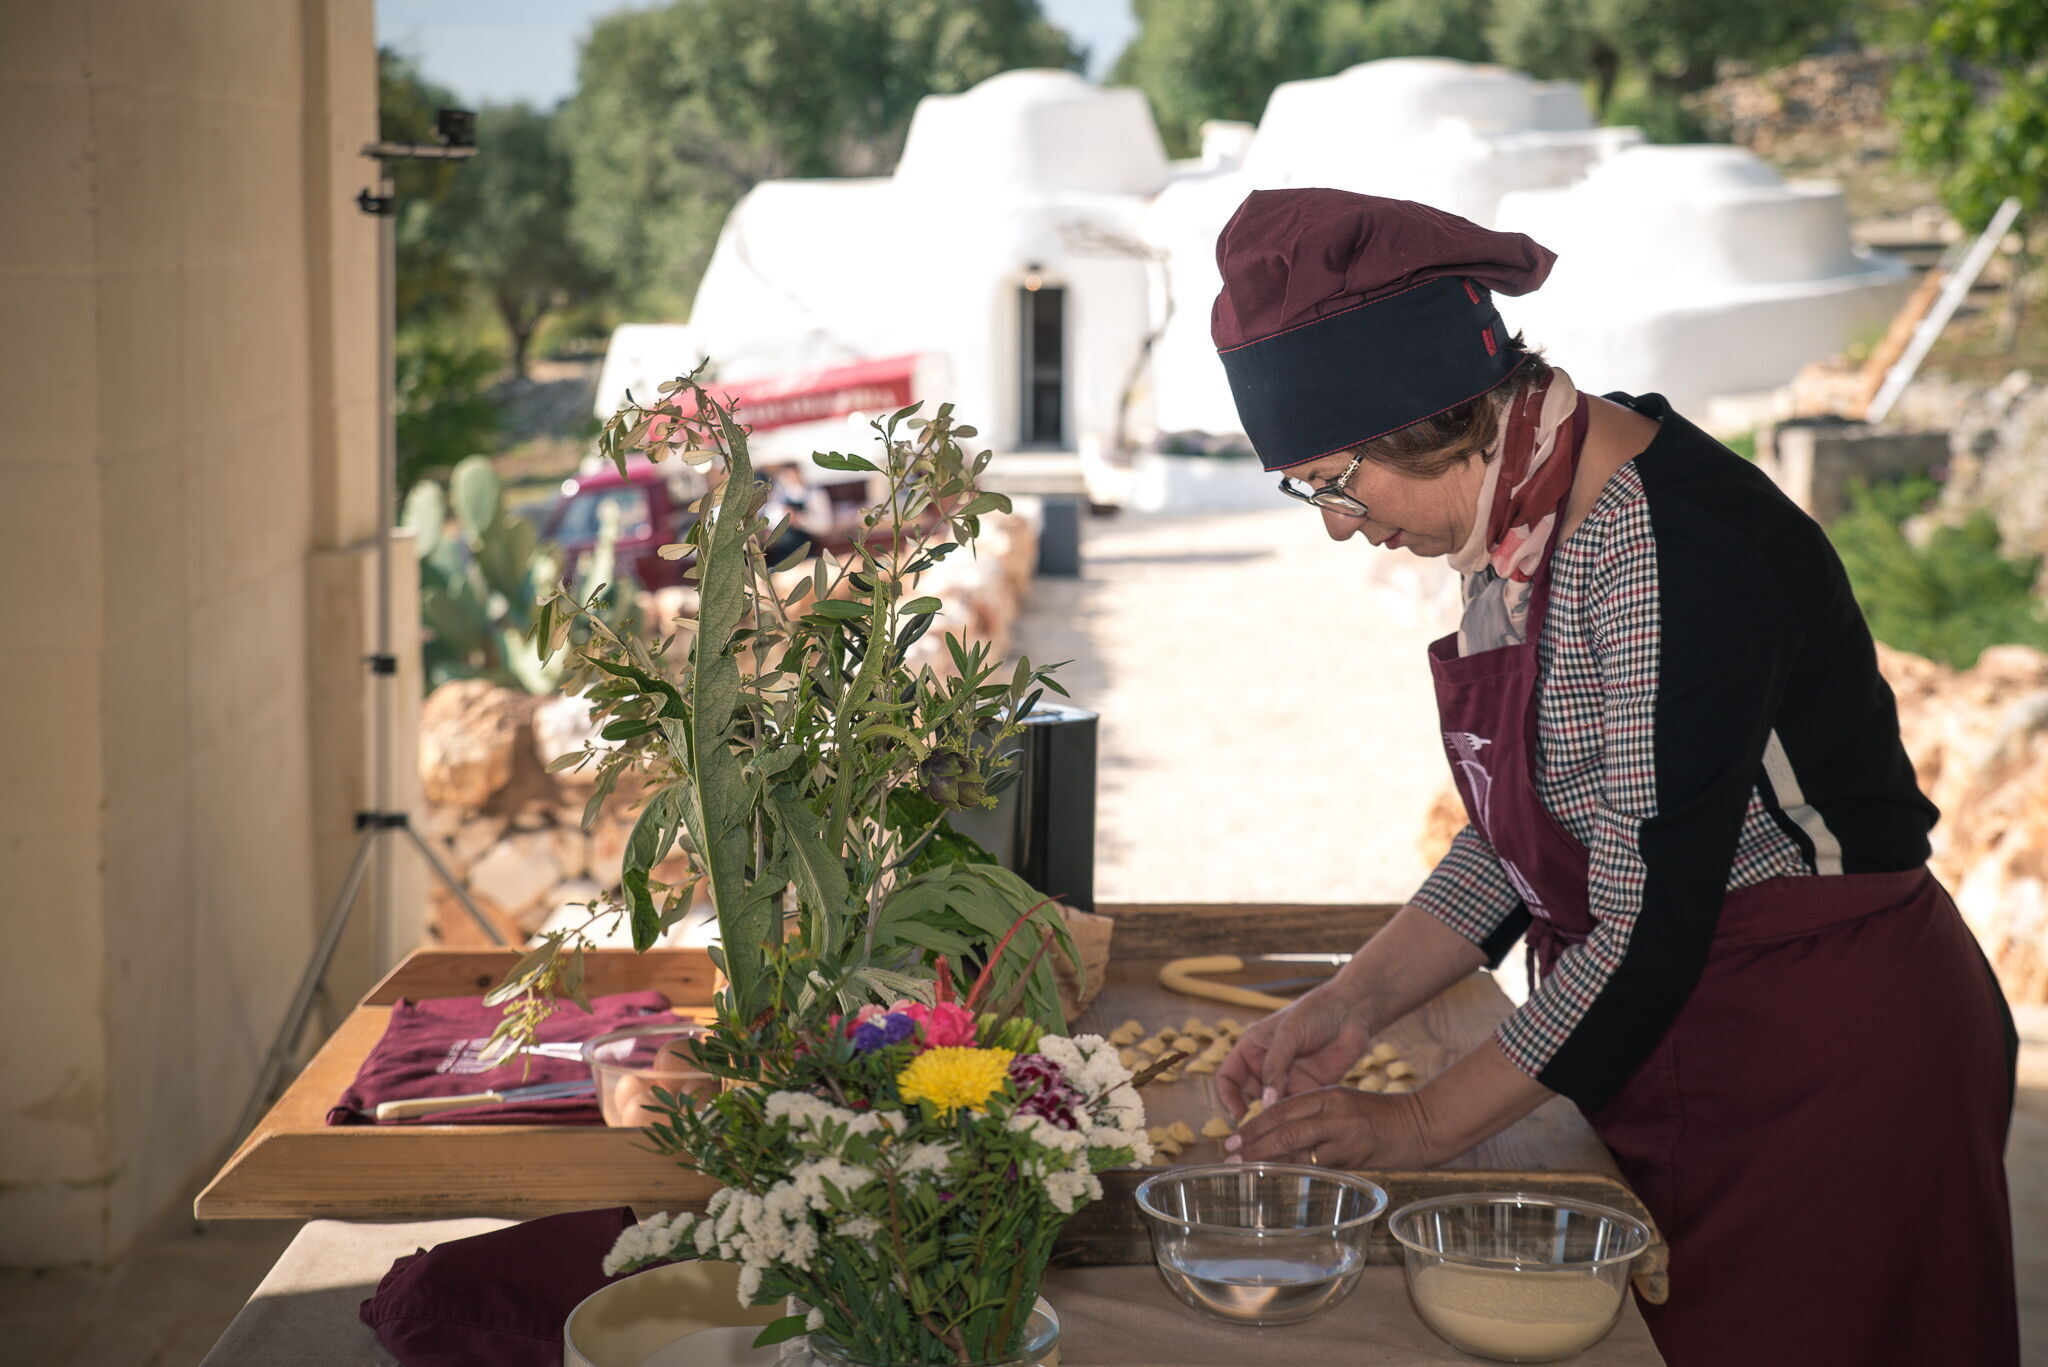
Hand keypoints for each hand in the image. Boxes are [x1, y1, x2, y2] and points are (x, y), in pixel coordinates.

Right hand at [1216, 980, 1373, 1119]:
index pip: (1227, 1078)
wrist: (1351, 1011)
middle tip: (1260, 1132)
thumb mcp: (1288, 1034)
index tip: (1238, 1115)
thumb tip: (1265, 1103)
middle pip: (1247, 1099)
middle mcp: (1265, 1067)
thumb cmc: (1314, 1012)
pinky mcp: (1309, 1088)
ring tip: (1280, 1133)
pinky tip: (1300, 1126)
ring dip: (1273, 1121)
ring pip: (1272, 1108)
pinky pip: (1296, 1109)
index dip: (1227, 1097)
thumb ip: (1275, 1067)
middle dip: (1250, 1115)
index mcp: (1251, 1049)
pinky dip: (1295, 1120)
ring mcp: (1287, 1079)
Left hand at [1222, 1085, 1434, 1168]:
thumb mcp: (1344, 1104)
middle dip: (1253, 1144)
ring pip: (1296, 1145)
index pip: (1280, 1109)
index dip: (1253, 1125)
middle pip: (1282, 1126)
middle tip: (1230, 1158)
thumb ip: (1315, 1116)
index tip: (1233, 1140)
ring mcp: (1343, 1131)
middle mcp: (1331, 1110)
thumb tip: (1281, 1136)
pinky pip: (1319, 1167)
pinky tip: (1282, 1182)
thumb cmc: (1381, 1117)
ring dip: (1268, 1159)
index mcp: (1326, 1094)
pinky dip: (1298, 1174)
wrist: (1421, 1123)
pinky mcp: (1355, 1153)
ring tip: (1247, 1171)